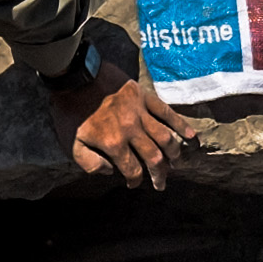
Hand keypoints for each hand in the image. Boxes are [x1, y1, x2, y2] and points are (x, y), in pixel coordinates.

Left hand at [50, 53, 197, 189]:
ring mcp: (140, 112)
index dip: (135, 180)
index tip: (134, 183)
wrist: (75, 78)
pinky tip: (191, 136)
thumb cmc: (71, 113)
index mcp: (113, 143)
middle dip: (159, 174)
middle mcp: (131, 130)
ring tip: (175, 164)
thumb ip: (89, 163)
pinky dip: (181, 125)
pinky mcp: (144, 97)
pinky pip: (167, 112)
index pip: (133, 170)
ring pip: (165, 138)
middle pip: (154, 158)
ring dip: (173, 155)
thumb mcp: (71, 143)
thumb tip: (110, 172)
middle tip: (161, 183)